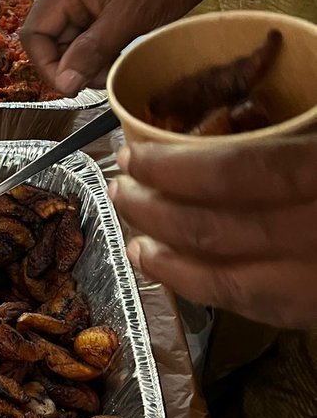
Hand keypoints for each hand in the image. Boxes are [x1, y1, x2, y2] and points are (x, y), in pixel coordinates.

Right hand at [20, 0, 249, 96]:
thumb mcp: (130, 16)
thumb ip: (92, 51)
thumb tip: (64, 85)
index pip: (34, 35)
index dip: (48, 66)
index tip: (74, 88)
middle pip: (52, 39)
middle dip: (74, 66)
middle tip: (106, 77)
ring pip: (72, 39)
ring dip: (90, 61)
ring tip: (118, 65)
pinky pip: (89, 31)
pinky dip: (102, 48)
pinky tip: (122, 53)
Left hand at [110, 138, 316, 328]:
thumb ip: (287, 124)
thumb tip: (228, 111)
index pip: (229, 173)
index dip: (169, 168)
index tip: (130, 156)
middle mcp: (313, 229)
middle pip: (212, 228)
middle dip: (152, 211)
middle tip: (120, 191)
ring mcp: (315, 276)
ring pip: (223, 277)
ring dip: (166, 260)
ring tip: (133, 242)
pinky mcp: (316, 304)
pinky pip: (252, 306)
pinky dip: (205, 290)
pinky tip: (178, 276)